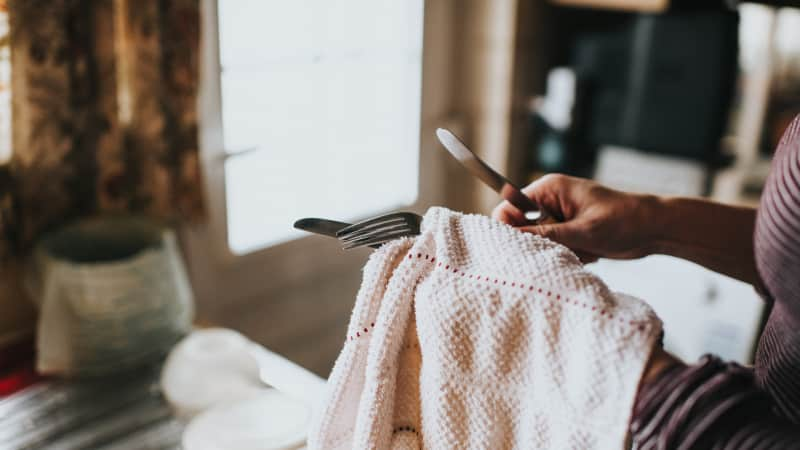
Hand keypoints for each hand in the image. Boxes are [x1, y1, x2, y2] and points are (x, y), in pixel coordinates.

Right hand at [492, 174, 659, 262]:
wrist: (654, 229)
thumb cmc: (624, 220)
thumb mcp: (583, 230)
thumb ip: (546, 235)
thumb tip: (514, 240)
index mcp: (549, 189)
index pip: (509, 207)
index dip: (508, 229)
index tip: (520, 247)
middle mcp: (550, 201)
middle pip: (522, 227)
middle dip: (539, 243)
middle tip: (563, 248)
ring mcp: (559, 217)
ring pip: (539, 242)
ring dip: (558, 251)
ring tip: (583, 248)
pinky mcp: (569, 231)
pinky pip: (554, 248)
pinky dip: (570, 254)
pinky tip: (590, 251)